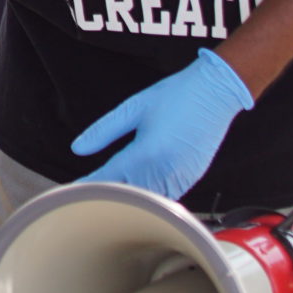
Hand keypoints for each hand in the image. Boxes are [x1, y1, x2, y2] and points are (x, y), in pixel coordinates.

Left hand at [70, 47, 253, 200]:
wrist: (216, 93)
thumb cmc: (177, 96)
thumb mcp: (134, 108)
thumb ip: (104, 130)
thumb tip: (78, 148)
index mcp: (146, 152)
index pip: (110, 177)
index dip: (91, 184)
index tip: (76, 189)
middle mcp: (164, 169)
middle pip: (128, 192)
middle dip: (109, 194)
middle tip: (91, 193)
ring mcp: (180, 176)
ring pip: (149, 199)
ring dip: (132, 198)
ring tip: (114, 194)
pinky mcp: (192, 177)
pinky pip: (167, 195)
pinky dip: (153, 194)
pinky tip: (143, 187)